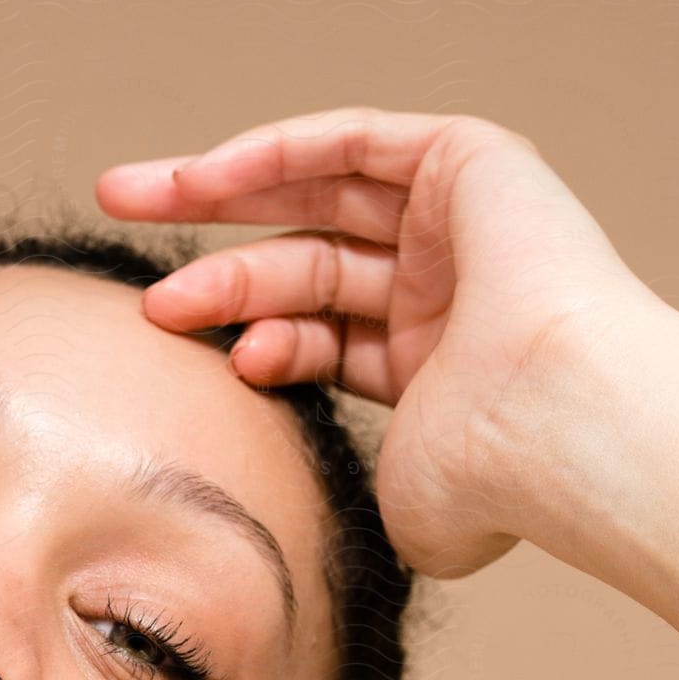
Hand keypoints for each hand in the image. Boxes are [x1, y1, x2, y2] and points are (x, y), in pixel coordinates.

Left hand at [96, 106, 668, 578]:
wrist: (551, 432)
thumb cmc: (482, 485)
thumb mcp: (390, 502)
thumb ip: (341, 497)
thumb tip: (295, 538)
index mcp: (431, 371)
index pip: (316, 335)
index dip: (248, 335)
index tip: (184, 350)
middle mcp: (446, 293)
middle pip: (305, 261)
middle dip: (212, 266)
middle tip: (134, 278)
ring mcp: (462, 225)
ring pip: (318, 194)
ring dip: (218, 198)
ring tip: (127, 200)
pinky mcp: (474, 163)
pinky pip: (354, 142)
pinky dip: (275, 150)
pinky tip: (202, 176)